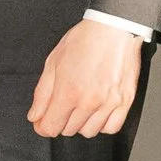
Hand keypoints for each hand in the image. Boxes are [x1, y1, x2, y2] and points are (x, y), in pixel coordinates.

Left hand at [28, 21, 141, 139]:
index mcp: (69, 91)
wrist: (114, 28)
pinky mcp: (125, 102)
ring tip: (81, 106)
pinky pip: (111, 128)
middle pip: (68, 130)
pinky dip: (102, 124)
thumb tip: (35, 116)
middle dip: (61, 120)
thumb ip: (42, 93)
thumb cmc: (84, 40)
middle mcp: (89, 101)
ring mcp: (109, 103)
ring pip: (89, 131)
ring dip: (81, 123)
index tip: (42, 121)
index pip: (50, 127)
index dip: (42, 126)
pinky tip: (97, 112)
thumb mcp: (53, 62)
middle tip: (63, 105)